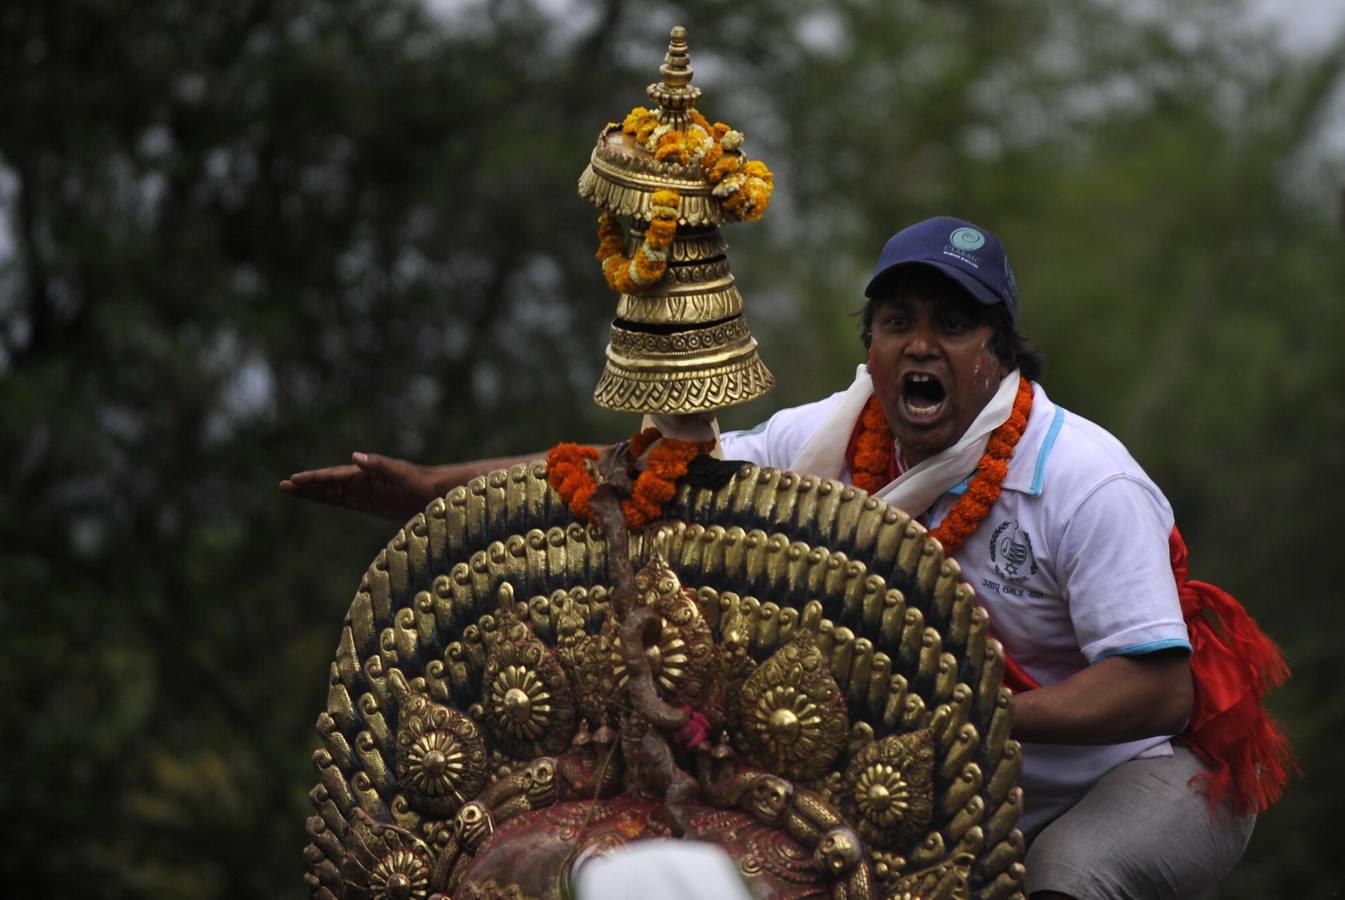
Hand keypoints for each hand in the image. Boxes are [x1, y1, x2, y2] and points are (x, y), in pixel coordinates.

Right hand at [279, 452, 442, 522]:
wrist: (436, 494)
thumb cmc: (420, 482)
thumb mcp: (400, 473)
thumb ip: (378, 465)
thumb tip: (355, 456)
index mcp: (365, 474)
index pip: (334, 477)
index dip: (314, 479)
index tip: (295, 480)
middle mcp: (362, 482)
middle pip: (328, 484)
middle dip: (306, 485)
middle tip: (283, 486)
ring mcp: (364, 493)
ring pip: (332, 493)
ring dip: (312, 492)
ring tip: (291, 491)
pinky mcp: (370, 504)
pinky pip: (344, 502)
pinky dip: (328, 500)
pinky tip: (316, 498)